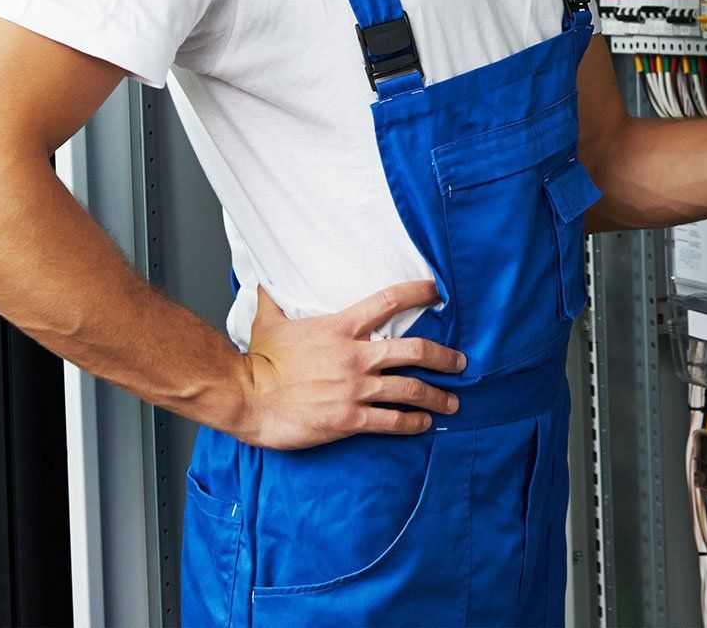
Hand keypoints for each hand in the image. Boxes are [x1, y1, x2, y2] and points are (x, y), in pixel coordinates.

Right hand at [234, 281, 465, 449]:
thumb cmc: (258, 362)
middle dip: (444, 356)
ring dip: (437, 395)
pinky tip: (424, 423)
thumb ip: (275, 300)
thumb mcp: (270, 322)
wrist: (246, 397)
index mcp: (340, 327)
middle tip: (461, 362)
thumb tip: (264, 283)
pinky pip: (391, 420)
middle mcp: (355, 356)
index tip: (437, 291)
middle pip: (415, 350)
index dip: (418, 292)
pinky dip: (412, 422)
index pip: (389, 301)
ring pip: (411, 389)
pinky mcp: (349, 419)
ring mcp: (355, 389)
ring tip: (452, 400)